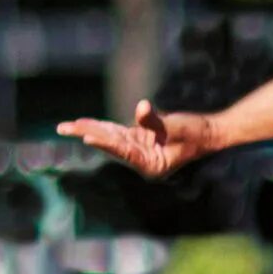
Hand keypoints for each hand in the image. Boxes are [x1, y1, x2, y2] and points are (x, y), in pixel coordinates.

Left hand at [55, 99, 220, 177]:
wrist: (209, 134)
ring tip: (66, 126)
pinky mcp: (140, 140)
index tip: (86, 137)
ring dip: (89, 130)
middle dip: (87, 134)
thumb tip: (141, 108)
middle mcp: (142, 160)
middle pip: (110, 145)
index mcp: (151, 165)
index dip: (105, 143)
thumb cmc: (197, 134)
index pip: (123, 152)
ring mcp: (139, 150)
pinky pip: (116, 132)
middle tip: (63, 128)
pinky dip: (101, 126)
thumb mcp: (178, 127)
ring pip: (109, 138)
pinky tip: (85, 123)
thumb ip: (157, 121)